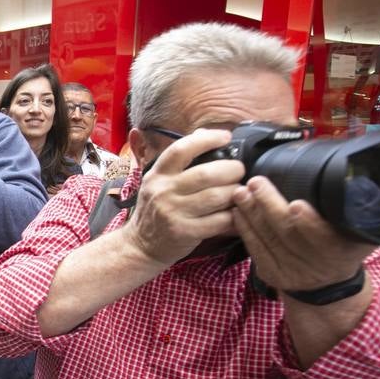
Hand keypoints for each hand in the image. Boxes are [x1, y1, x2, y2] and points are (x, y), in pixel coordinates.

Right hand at [124, 129, 244, 266]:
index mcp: (158, 174)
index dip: (207, 139)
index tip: (226, 137)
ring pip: (217, 196)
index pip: (181, 149)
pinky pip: (220, 221)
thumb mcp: (158, 182)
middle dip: (232, 169)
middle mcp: (164, 191)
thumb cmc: (156, 210)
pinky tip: (236, 213)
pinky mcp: (185, 232)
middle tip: (239, 171)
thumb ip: (180, 160)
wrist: (140, 245)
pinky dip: (234, 216)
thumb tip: (204, 133)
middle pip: (207, 174)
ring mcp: (174, 213)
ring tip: (239, 191)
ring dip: (236, 192)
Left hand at [232, 176, 376, 292]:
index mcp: (339, 252)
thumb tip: (363, 184)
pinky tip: (237, 210)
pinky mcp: (270, 272)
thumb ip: (362, 216)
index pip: (323, 237)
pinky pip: (254, 248)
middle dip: (269, 206)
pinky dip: (244, 228)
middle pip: (287, 233)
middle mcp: (313, 264)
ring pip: (267, 238)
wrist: (326, 285)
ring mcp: (289, 271)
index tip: (296, 205)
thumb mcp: (362, 236)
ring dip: (251, 213)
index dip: (309, 222)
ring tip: (241, 192)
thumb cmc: (344, 249)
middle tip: (257, 182)